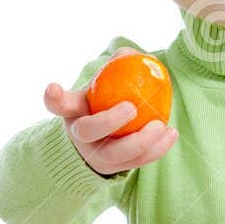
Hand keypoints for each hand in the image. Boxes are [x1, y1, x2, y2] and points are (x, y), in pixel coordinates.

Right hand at [44, 47, 178, 176]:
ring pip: (115, 154)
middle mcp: (80, 135)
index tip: (53, 88)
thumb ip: (116, 65)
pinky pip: (137, 162)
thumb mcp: (104, 84)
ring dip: (141, 141)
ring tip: (161, 126)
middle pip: (87, 131)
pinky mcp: (117, 168)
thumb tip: (131, 55)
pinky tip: (171, 133)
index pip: (59, 104)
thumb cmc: (105, 103)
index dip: (54, 97)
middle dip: (108, 121)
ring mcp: (97, 155)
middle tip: (132, 108)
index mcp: (73, 111)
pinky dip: (157, 149)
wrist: (104, 141)